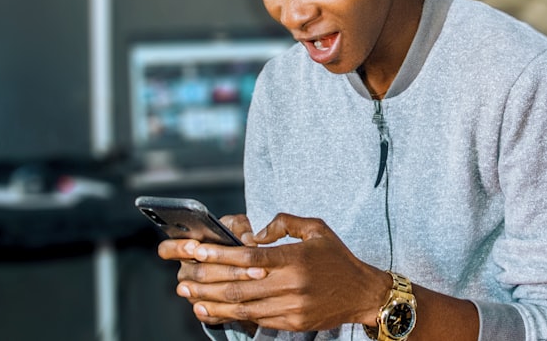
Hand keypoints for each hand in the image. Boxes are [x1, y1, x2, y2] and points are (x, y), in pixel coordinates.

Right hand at [157, 214, 261, 325]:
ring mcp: (193, 292)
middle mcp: (187, 271)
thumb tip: (246, 240)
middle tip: (249, 263)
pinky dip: (229, 306)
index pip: (167, 250)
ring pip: (205, 292)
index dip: (178, 248)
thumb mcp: (237, 226)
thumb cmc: (235, 241)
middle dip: (226, 268)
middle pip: (196, 273)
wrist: (247, 267)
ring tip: (256, 275)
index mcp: (187, 249)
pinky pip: (211, 312)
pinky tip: (245, 299)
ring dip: (233, 284)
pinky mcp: (204, 310)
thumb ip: (239, 227)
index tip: (195, 246)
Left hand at [171, 213, 390, 331]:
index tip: (197, 251)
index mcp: (295, 258)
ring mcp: (291, 307)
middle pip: (239, 285)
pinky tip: (212, 310)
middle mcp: (292, 285)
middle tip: (183, 276)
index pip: (249, 258)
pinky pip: (255, 320)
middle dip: (206, 281)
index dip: (219, 255)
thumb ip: (285, 223)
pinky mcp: (292, 323)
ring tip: (189, 295)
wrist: (363, 293)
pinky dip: (229, 316)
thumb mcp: (317, 229)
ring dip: (212, 301)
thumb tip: (256, 233)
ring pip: (242, 307)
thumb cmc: (337, 258)